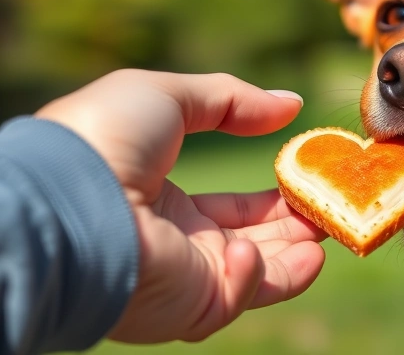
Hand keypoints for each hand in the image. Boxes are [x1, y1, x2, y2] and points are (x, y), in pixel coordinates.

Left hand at [36, 69, 325, 342]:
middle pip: (254, 241)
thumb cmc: (105, 139)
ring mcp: (182, 277)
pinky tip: (249, 252)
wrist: (68, 199)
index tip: (313, 176)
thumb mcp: (169, 97)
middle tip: (335, 203)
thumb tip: (292, 104)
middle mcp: (175, 243)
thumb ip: (234, 101)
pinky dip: (256, 278)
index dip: (276, 194)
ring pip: (258, 274)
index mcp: (163, 199)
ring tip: (328, 232)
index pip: (233, 206)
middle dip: (298, 225)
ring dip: (297, 255)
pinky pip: (236, 297)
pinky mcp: (188, 306)